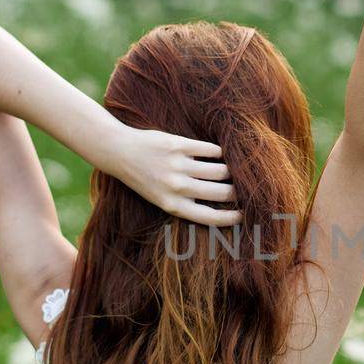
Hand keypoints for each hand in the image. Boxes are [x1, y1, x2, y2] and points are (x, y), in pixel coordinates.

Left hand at [96, 126, 240, 226]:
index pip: (209, 217)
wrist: (120, 152)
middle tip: (244, 189)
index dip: (231, 218)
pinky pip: (210, 150)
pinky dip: (220, 153)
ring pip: (219, 170)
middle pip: (221, 192)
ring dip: (230, 170)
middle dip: (236, 192)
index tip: (244, 215)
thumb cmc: (143, 179)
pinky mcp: (179, 145)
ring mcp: (178, 165)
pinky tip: (221, 154)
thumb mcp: (161, 199)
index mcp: (172, 205)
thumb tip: (218, 206)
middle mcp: (177, 187)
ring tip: (233, 170)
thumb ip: (185, 203)